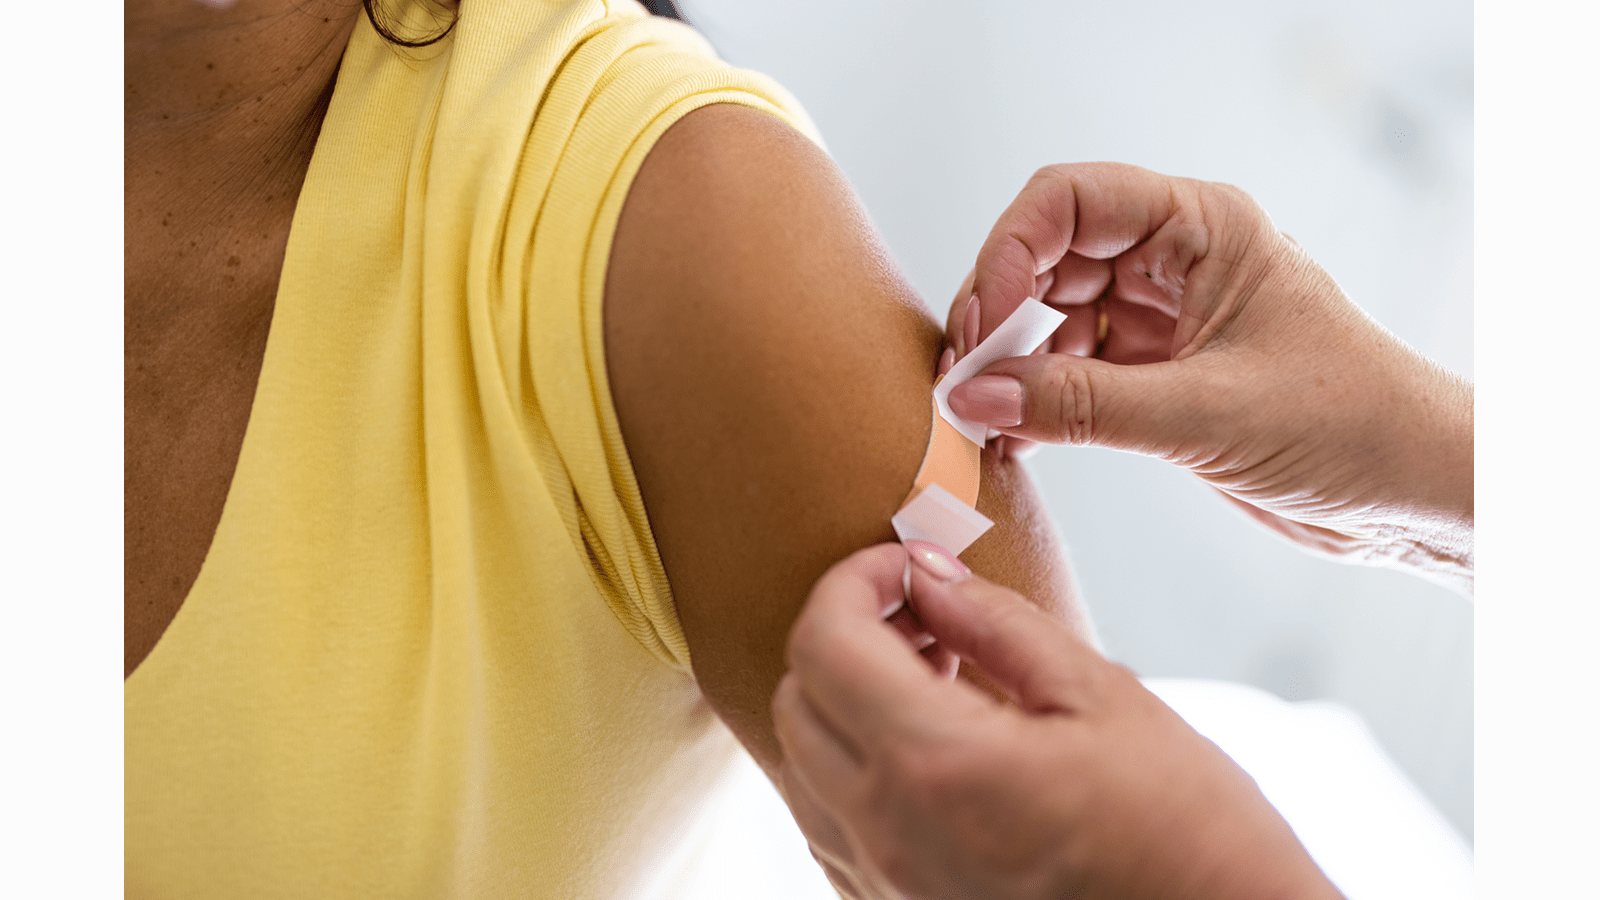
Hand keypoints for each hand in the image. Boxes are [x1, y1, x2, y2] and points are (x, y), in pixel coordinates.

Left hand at [773, 541, 1343, 899]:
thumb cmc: (1187, 829)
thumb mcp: (1102, 697)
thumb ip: (996, 623)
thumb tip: (925, 571)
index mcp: (937, 766)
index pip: (824, 642)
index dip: (854, 580)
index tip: (906, 567)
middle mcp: (889, 835)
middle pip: (797, 700)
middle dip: (846, 635)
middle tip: (930, 617)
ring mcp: (886, 886)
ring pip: (801, 765)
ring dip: (846, 702)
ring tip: (937, 680)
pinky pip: (831, 826)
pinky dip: (855, 767)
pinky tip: (933, 750)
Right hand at [941, 163, 1471, 590]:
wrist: (1414, 492)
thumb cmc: (1351, 424)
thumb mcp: (1206, 413)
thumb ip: (1083, 406)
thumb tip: (975, 396)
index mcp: (1203, 226)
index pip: (1071, 201)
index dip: (1009, 253)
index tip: (981, 327)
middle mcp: (1177, 260)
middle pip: (1048, 257)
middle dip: (998, 314)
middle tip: (963, 379)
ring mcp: (1164, 318)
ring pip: (1053, 319)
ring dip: (1012, 366)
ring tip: (981, 418)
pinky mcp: (1159, 376)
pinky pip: (1073, 374)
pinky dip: (1037, 402)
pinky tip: (1013, 437)